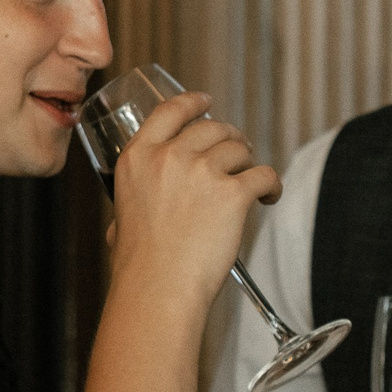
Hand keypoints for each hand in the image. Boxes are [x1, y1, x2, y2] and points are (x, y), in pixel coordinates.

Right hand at [108, 90, 280, 300]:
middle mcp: (169, 157)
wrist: (158, 290)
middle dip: (229, 137)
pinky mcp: (232, 193)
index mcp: (138, 158)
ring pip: (240, 149)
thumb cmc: (139, 266)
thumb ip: (132, 205)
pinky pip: (264, 175)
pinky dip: (272, 185)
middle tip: (238, 153)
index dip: (193, 102)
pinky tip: (269, 196)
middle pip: (211, 127)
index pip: (169, 111)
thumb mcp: (120, 218)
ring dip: (249, 162)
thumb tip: (129, 220)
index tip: (206, 102)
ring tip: (252, 182)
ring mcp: (202, 172)